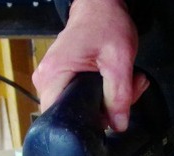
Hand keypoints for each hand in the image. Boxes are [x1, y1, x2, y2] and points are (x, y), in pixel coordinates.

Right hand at [32, 0, 148, 130]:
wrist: (99, 6)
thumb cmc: (104, 24)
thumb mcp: (119, 60)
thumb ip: (119, 95)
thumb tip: (118, 125)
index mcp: (53, 75)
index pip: (62, 118)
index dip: (87, 122)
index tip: (108, 113)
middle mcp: (47, 80)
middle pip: (74, 114)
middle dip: (105, 110)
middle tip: (126, 92)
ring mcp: (54, 80)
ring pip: (82, 107)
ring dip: (109, 101)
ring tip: (125, 82)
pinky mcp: (63, 79)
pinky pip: (82, 97)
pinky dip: (103, 93)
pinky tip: (115, 81)